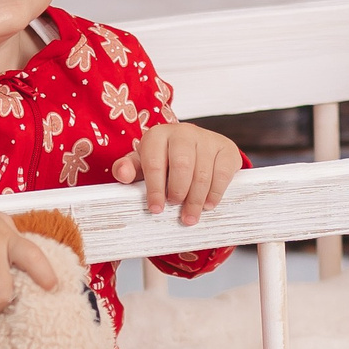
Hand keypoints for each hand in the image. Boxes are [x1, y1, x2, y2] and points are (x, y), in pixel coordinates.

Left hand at [112, 122, 238, 226]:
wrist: (194, 150)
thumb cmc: (163, 161)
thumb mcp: (142, 165)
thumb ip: (128, 169)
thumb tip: (122, 173)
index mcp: (158, 135)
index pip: (155, 163)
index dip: (155, 189)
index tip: (156, 209)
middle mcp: (183, 132)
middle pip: (182, 166)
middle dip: (179, 193)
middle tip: (177, 211)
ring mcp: (207, 138)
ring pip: (203, 173)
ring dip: (196, 199)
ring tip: (190, 216)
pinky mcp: (225, 148)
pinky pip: (222, 173)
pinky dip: (215, 193)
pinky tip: (208, 204)